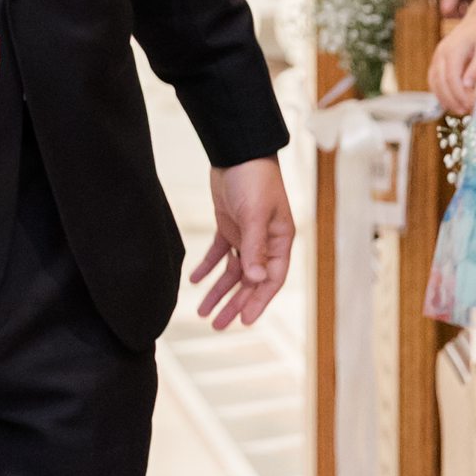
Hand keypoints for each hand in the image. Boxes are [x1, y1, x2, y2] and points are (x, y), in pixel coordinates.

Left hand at [192, 157, 293, 329]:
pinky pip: (219, 253)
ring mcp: (246, 235)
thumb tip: (257, 280)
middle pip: (250, 281)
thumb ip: (255, 247)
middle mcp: (265, 242)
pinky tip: (195, 280)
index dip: (258, 301)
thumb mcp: (254, 214)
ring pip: (233, 271)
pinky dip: (208, 267)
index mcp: (280, 240)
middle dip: (234, 303)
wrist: (237, 150)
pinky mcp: (229, 225)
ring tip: (203, 312)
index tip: (243, 320)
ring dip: (219, 290)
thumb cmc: (254, 178)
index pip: (272, 279)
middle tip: (217, 324)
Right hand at [428, 18, 475, 116]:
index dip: (459, 95)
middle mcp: (440, 54)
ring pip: (434, 83)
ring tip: (459, 110)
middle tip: (465, 112)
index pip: (451, 78)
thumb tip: (468, 86)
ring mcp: (436, 58)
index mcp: (452, 51)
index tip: (471, 106)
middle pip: (440, 82)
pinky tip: (450, 102)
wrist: (475, 23)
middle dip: (452, 100)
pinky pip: (433, 80)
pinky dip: (440, 92)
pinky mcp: (436, 62)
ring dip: (444, 99)